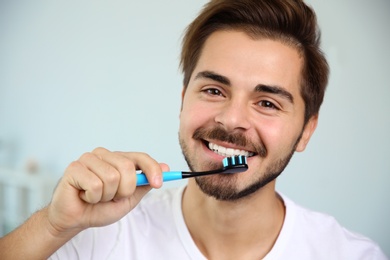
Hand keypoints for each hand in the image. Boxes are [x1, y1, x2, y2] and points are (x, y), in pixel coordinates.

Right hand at [47, 147, 167, 234]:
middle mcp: (105, 155)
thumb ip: (145, 183)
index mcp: (119, 159)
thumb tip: (166, 167)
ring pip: (111, 177)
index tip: (158, 183)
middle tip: (112, 197)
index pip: (141, 157)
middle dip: (124, 190)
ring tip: (96, 197)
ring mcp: (89, 159)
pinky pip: (94, 185)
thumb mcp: (129, 198)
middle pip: (127, 168)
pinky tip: (84, 196)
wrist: (76, 219)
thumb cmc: (100, 207)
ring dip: (106, 196)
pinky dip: (92, 197)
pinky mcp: (74, 167)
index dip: (152, 169)